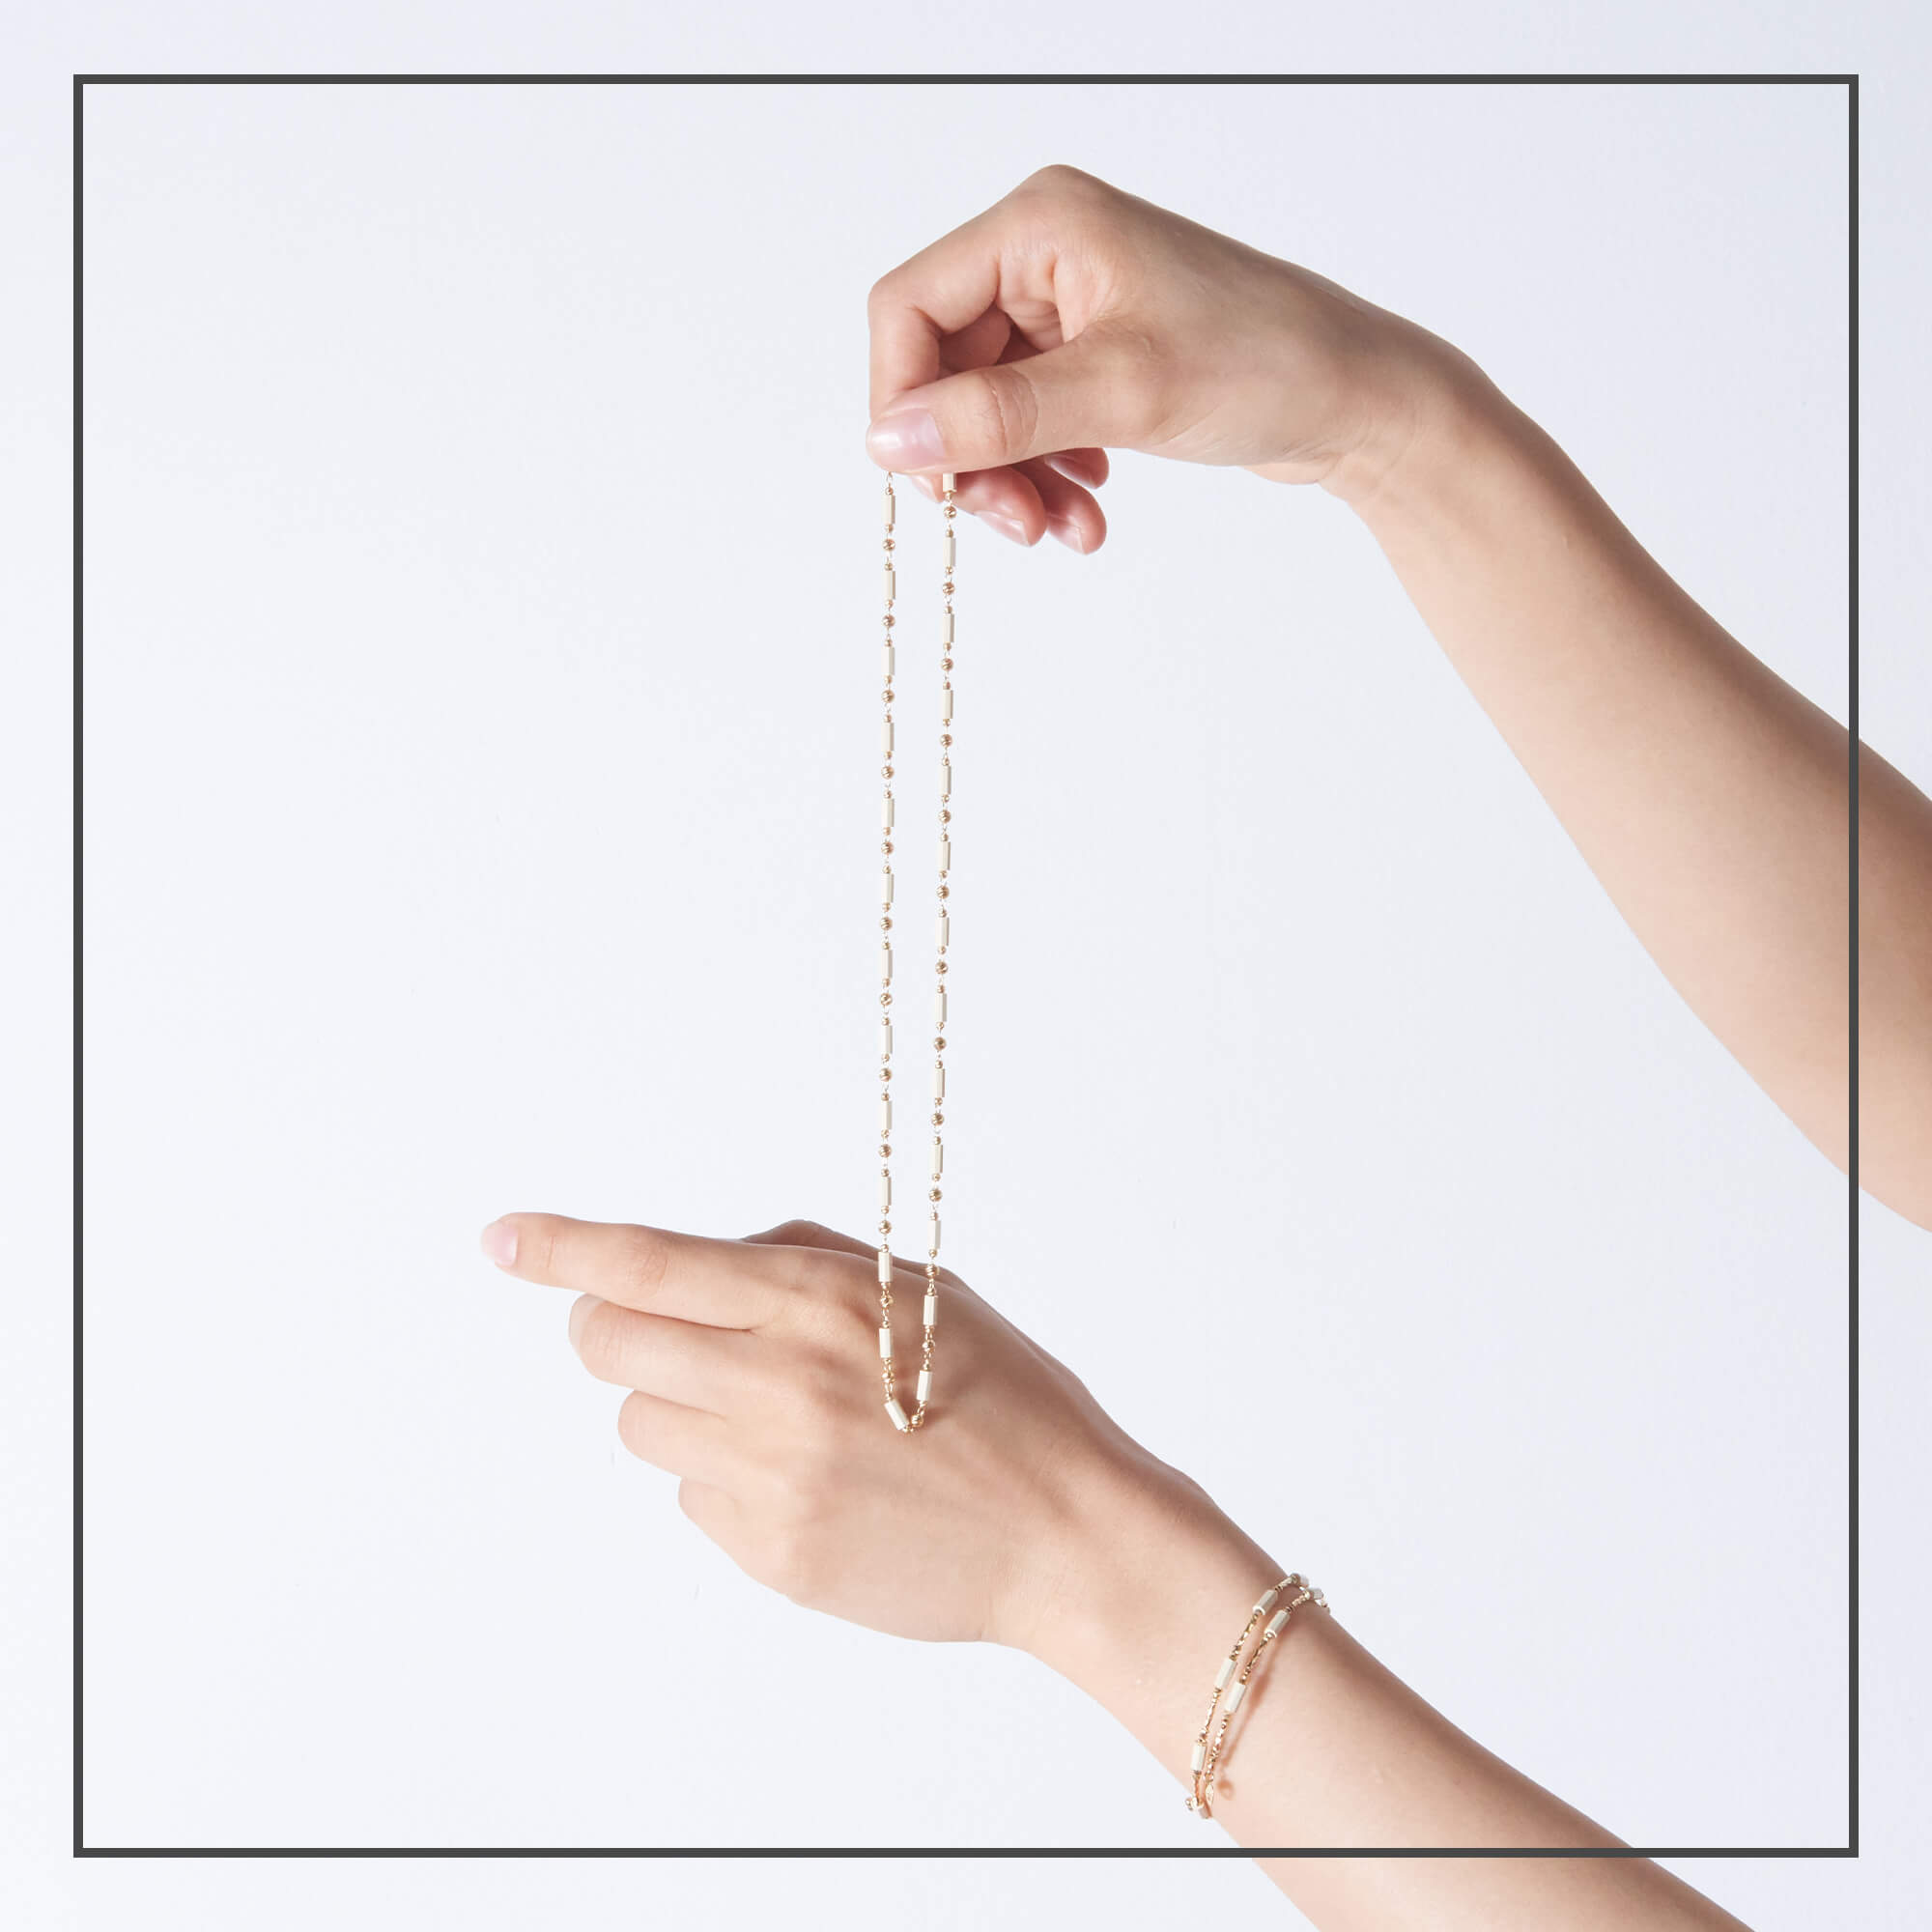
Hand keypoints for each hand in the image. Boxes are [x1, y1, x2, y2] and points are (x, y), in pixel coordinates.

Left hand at [479, 1210, 1214, 1650]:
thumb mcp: (920, 1290)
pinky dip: (725, 1479)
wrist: (1069, 1534)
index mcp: (816, 1302)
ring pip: (641, 1425)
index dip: (562, 1247)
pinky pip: (691, 1499)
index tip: (504, 1239)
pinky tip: (809, 1479)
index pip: (648, 1263)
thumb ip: (799, 1259)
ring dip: (679, 1408)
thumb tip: (697, 1262)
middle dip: (615, 1328)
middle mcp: (776, 1384)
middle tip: (661, 1334)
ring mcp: (767, 1476)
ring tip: (776, 1419)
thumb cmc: (1009, 1399)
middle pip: (609, 1344)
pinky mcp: (769, 1551)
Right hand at [864, 163, 1474, 548]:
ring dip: (1011, 481)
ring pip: (984, 408)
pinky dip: (1046, 476)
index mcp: (1041, 223)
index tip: (934, 484)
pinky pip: (1030, 424)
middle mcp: (1045, 254)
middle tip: (1014, 528)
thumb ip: (996, 415)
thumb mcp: (1120, 392)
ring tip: (1061, 532)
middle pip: (943, 367)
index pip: (910, 307)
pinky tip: (1089, 511)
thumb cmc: (1265, 364)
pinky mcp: (1094, 356)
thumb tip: (891, 443)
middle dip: (973, 459)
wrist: (1358, 400)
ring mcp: (1069, 307)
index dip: (903, 401)